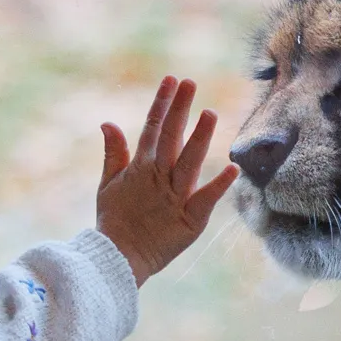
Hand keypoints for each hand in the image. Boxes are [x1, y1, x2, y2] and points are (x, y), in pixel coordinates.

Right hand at [97, 76, 239, 286]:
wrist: (116, 260)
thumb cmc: (114, 223)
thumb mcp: (108, 185)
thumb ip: (113, 153)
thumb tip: (107, 121)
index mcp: (140, 168)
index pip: (152, 128)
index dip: (162, 103)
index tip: (171, 80)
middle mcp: (158, 177)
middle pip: (170, 137)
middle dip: (179, 109)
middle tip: (190, 83)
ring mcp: (174, 197)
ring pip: (188, 162)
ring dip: (198, 138)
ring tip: (209, 113)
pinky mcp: (189, 219)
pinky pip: (205, 199)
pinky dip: (219, 186)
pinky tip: (233, 169)